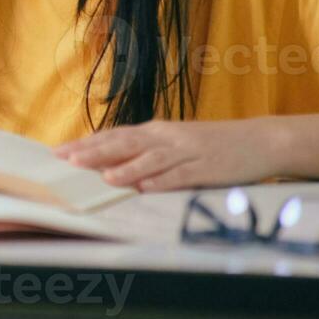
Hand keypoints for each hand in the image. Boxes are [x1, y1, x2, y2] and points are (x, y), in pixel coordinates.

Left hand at [54, 118, 275, 191]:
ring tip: (104, 176)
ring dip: (127, 168)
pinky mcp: (207, 169)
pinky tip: (146, 187)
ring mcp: (188, 152)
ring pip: (152, 159)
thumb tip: (109, 159)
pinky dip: (163, 181)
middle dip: (96, 152)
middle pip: (126, 143)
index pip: (115, 135)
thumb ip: (146, 150)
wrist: (259, 140)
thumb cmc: (211, 144)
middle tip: (68, 160)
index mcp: (157, 131)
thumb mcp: (174, 142)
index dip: (87, 143)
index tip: (59, 151)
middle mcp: (167, 138)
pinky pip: (182, 175)